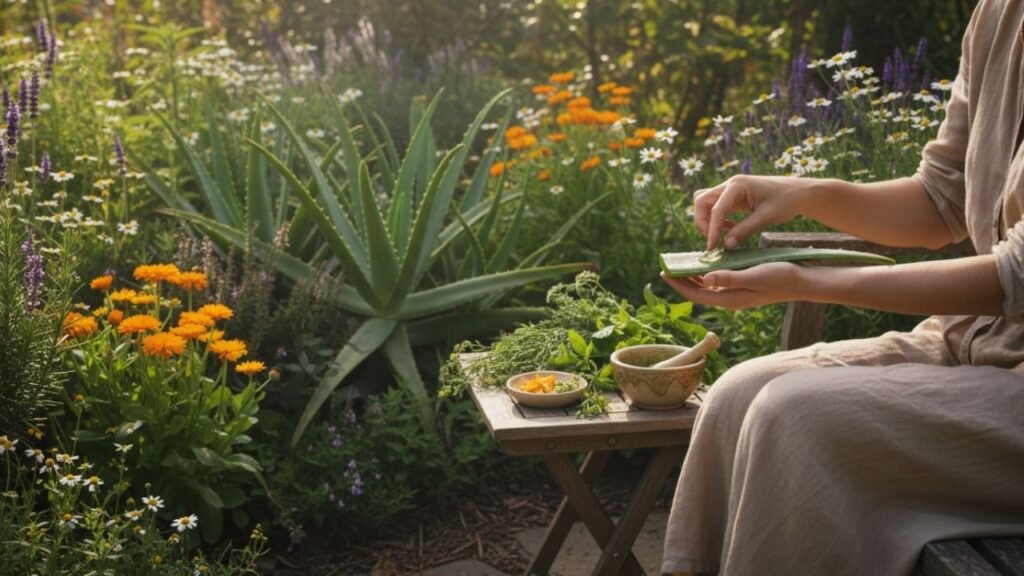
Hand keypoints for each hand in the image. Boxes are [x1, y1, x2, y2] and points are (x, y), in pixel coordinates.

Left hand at [660, 263, 804, 309]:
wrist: (802, 281)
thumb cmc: (780, 277)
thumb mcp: (754, 275)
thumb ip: (730, 278)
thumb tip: (706, 278)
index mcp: (730, 299)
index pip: (697, 294)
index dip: (679, 284)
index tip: (664, 273)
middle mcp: (730, 299)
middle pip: (699, 291)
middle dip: (682, 280)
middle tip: (667, 266)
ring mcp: (737, 294)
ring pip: (708, 286)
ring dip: (694, 276)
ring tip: (681, 263)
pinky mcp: (742, 287)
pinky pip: (719, 281)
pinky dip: (708, 273)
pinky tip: (704, 263)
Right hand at [694, 175, 815, 250]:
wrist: (799, 192)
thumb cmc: (786, 202)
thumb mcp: (766, 218)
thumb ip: (744, 231)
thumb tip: (726, 246)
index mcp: (737, 185)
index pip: (716, 209)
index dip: (712, 230)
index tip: (712, 248)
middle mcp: (730, 184)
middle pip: (701, 201)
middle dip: (703, 222)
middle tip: (714, 241)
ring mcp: (730, 189)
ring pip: (705, 203)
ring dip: (708, 220)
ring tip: (724, 235)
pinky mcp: (734, 196)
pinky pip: (715, 207)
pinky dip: (717, 219)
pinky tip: (731, 229)